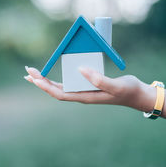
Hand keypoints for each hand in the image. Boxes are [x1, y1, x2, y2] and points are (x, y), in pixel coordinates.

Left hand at [24, 66, 154, 111]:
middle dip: (40, 81)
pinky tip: (52, 75)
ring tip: (34, 73)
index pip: (59, 93)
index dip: (45, 86)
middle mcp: (81, 95)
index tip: (34, 78)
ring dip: (46, 80)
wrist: (138, 94)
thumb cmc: (128, 90)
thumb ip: (99, 79)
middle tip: (27, 72)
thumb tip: (80, 70)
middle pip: (55, 90)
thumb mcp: (115, 85)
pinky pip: (68, 83)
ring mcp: (84, 92)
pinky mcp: (88, 86)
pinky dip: (57, 78)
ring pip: (60, 87)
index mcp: (85, 97)